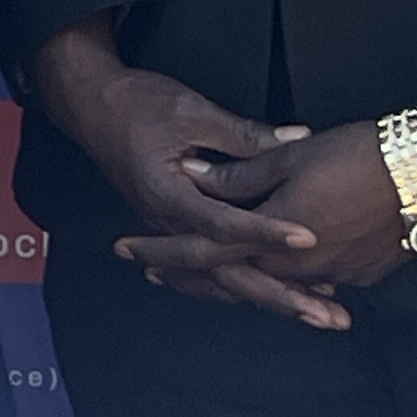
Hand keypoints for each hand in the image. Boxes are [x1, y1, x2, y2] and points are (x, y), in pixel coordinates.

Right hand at [30, 19, 326, 321]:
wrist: (88, 103)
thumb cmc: (133, 102)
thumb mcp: (191, 111)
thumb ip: (245, 134)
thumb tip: (298, 140)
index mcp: (165, 192)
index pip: (223, 224)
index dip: (268, 232)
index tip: (309, 239)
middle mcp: (165, 220)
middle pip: (225, 271)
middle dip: (281, 296)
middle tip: (327, 314)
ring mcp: (169, 226)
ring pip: (221, 277)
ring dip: (272, 297)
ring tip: (319, 313)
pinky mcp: (175, 224)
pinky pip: (213, 265)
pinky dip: (249, 282)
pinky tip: (281, 292)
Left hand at [168, 119, 416, 319]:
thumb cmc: (357, 153)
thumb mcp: (288, 155)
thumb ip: (238, 172)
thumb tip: (195, 174)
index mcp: (275, 238)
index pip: (205, 252)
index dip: (163, 252)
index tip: (128, 252)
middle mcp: (303, 265)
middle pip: (235, 279)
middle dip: (190, 277)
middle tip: (151, 271)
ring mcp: (337, 272)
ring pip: (272, 283)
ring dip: (232, 278)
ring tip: (197, 275)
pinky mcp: (364, 270)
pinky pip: (310, 279)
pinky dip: (280, 277)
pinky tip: (268, 271)